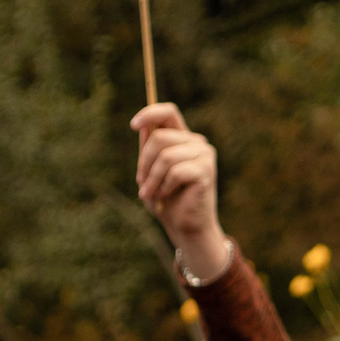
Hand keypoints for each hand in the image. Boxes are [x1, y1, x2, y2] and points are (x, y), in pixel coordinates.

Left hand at [133, 103, 232, 284]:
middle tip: (141, 183)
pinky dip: (164, 186)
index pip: (169, 112)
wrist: (186, 227)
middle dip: (144, 161)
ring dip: (152, 178)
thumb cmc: (168, 200)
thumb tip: (142, 127)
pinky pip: (176, 171)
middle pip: (160, 137)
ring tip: (150, 194)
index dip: (150, 114)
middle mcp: (198, 144)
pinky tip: (166, 196)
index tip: (133, 126)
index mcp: (184, 139)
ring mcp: (205, 156)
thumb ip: (148, 149)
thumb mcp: (151, 171)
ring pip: (166, 155)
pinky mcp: (206, 172)